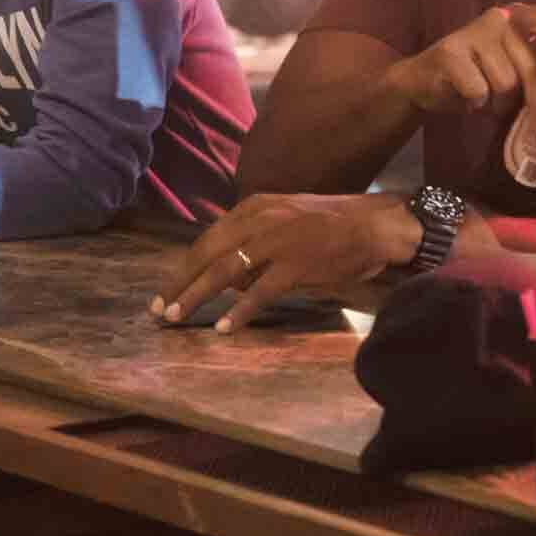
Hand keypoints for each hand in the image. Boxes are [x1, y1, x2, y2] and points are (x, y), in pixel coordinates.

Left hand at [150, 191, 416, 332]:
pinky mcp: (296, 264)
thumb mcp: (285, 220)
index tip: (166, 287)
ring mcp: (278, 242)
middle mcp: (260, 220)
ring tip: (176, 316)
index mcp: (255, 207)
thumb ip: (256, 240)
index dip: (184, 266)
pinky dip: (239, 311)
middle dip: (180, 283)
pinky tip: (223, 327)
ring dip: (196, 296)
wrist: (376, 224)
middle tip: (159, 309)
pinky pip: (259, 292)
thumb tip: (230, 278)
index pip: (207, 239)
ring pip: (225, 273)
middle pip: (207, 254)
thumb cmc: (334, 225)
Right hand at [382, 4, 535, 135]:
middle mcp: (499, 19)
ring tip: (486, 99)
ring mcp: (473, 33)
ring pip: (506, 84)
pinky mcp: (450, 52)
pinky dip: (476, 104)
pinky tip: (466, 97)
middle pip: (532, 66)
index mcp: (519, 18)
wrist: (424, 82)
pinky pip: (479, 91)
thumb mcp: (515, 76)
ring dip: (499, 103)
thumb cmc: (478, 77)